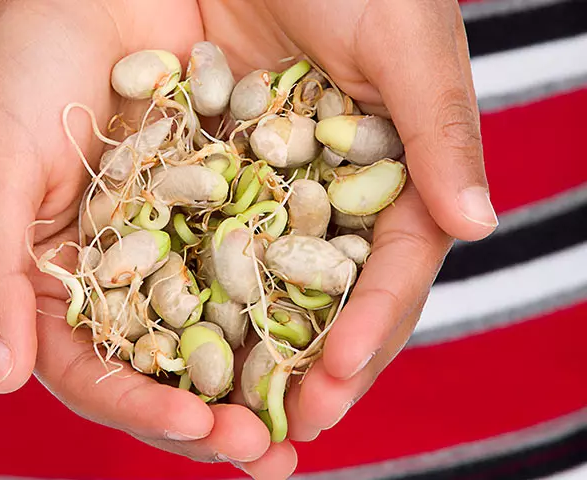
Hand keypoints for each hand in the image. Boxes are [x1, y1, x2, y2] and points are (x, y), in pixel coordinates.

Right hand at [0, 0, 292, 476]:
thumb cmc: (19, 73)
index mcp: (67, 284)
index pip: (99, 371)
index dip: (143, 408)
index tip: (198, 431)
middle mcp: (132, 273)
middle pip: (172, 365)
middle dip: (218, 415)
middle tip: (268, 454)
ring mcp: (186, 239)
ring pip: (230, 323)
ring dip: (269, 372)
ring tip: (315, 413)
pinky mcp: (237, 198)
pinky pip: (273, 255)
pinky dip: (300, 292)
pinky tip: (338, 326)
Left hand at [197, 0, 495, 439]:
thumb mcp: (402, 40)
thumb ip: (440, 130)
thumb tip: (480, 225)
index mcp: (393, 176)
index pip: (391, 270)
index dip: (372, 326)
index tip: (338, 377)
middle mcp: (334, 197)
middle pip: (329, 298)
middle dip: (314, 366)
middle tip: (290, 428)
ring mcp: (272, 194)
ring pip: (267, 288)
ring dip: (254, 352)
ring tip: (233, 416)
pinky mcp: (214, 178)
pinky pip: (205, 245)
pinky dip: (197, 295)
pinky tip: (179, 341)